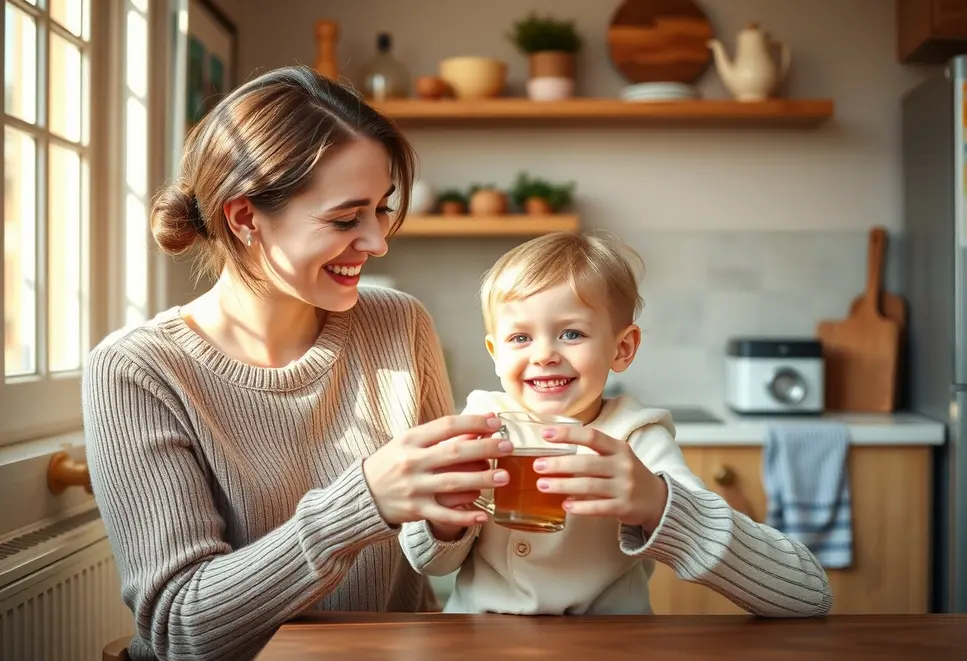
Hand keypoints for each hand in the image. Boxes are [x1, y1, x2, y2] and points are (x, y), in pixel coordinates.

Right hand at [362, 414, 512, 527]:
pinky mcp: (416, 510)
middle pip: (455, 453)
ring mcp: (414, 487)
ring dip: (482, 480)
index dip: (474, 423)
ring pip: (454, 484)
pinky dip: (465, 516)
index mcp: (411, 439)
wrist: (364, 493)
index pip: (447, 426)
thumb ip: (441, 434)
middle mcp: (412, 462)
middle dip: (486, 449)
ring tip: (504, 477)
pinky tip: (484, 515)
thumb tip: (482, 422)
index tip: (497, 422)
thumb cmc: (393, 462)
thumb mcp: (410, 442)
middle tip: (509, 447)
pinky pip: (445, 515)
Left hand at [533, 426, 668, 532]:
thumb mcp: (618, 456)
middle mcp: (623, 465)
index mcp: (619, 448)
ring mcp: (625, 487)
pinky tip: (565, 505)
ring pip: (589, 486)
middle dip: (559, 464)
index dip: (568, 434)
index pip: (592, 436)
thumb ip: (593, 452)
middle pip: (586, 463)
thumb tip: (556, 452)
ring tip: (543, 485)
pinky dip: (580, 507)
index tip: (546, 434)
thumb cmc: (629, 475)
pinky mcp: (624, 508)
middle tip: (538, 466)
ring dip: (563, 486)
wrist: (658, 500)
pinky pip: (598, 508)